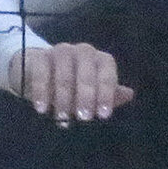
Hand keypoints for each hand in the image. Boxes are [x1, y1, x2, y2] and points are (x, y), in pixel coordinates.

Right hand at [8, 43, 134, 124]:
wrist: (39, 76)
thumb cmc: (73, 89)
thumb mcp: (92, 95)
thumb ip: (109, 96)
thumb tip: (129, 94)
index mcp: (98, 60)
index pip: (107, 69)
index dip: (106, 91)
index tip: (103, 114)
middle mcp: (81, 52)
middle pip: (86, 68)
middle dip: (86, 93)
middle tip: (83, 117)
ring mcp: (59, 51)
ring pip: (64, 67)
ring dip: (63, 93)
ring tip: (61, 116)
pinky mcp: (39, 56)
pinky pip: (41, 68)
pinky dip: (41, 88)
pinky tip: (41, 107)